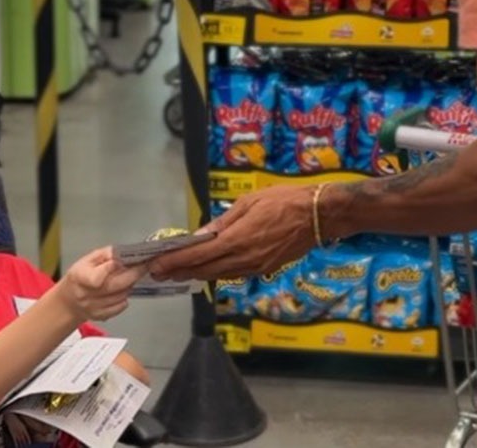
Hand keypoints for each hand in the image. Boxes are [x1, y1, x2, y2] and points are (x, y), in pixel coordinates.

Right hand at [3, 413, 31, 446]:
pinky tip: (17, 447)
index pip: (27, 436)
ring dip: (21, 445)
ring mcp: (16, 433)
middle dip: (25, 444)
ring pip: (20, 441)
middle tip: (26, 447)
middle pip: (24, 439)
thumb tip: (26, 434)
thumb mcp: (22, 425)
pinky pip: (15, 440)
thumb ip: (24, 430)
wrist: (11, 419)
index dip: (28, 440)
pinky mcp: (12, 434)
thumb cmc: (17, 421)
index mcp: (24, 429)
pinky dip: (16, 444)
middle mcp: (20, 431)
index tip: (29, 444)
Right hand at [56, 247, 146, 321]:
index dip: (111, 268)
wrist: (69, 301)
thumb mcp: (87, 260)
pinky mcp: (101, 316)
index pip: (97, 277)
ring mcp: (93, 307)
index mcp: (80, 277)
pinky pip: (121, 306)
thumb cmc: (79, 277)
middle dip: (133, 274)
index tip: (122, 261)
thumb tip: (123, 254)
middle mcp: (86, 294)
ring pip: (121, 295)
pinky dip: (125, 297)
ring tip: (129, 277)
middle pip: (115, 286)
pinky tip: (122, 290)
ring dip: (130, 285)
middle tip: (143, 266)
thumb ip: (105, 255)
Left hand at [149, 185, 318, 281]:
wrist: (318, 216)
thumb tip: (199, 236)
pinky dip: (216, 273)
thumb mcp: (249, 203)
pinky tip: (206, 270)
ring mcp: (254, 267)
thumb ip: (223, 222)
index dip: (176, 262)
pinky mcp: (264, 269)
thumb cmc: (283, 201)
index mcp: (238, 239)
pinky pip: (233, 274)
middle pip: (205, 270)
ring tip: (176, 273)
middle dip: (180, 271)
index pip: (199, 255)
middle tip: (159, 272)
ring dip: (196, 275)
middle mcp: (244, 258)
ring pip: (218, 275)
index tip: (157, 265)